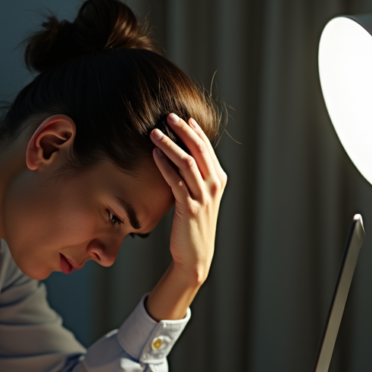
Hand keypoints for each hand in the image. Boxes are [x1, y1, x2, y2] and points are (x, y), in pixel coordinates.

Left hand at [145, 113, 227, 319]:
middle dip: (183, 130)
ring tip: (154, 133)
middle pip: (200, 149)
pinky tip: (154, 155)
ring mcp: (203, 196)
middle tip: (168, 116)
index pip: (207, 148)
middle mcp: (214, 185)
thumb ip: (194, 177)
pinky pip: (176, 181)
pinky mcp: (189, 208)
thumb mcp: (199, 197)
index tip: (183, 116)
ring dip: (170, 145)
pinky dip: (164, 166)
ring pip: (187, 162)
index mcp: (218, 180)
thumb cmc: (193, 225)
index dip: (195, 130)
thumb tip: (180, 156)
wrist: (195, 255)